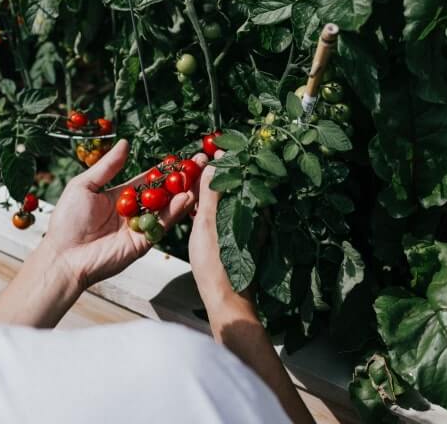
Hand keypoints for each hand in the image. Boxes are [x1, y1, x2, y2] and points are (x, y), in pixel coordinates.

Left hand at [42, 139, 207, 288]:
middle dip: (182, 179)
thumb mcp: (84, 185)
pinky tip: (186, 197)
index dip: (165, 169)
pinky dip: (175, 211)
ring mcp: (141, 226)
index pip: (149, 179)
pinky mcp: (144, 242)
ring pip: (168, 207)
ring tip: (200, 177)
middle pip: (164, 192)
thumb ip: (107, 166)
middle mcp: (135, 211)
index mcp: (121, 196)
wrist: (64, 255)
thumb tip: (125, 143)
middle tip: (201, 164)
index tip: (183, 157)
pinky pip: (162, 224)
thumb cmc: (67, 220)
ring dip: (185, 192)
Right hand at [188, 150, 235, 305]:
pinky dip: (213, 207)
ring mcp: (245, 228)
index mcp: (248, 208)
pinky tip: (199, 208)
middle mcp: (251, 215)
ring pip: (229, 201)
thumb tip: (214, 163)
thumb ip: (211, 193)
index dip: (225, 160)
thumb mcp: (208, 224)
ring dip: (214, 191)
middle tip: (200, 162)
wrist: (225, 299)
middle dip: (219, 173)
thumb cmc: (215, 263)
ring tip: (195, 182)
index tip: (212, 148)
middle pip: (234, 186)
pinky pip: (226, 215)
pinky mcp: (238, 239)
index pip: (238, 174)